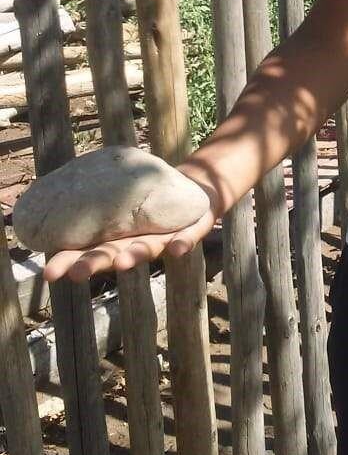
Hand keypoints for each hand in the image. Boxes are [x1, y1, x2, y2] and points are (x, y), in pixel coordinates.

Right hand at [42, 179, 218, 284]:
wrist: (191, 194)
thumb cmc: (147, 198)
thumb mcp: (119, 195)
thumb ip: (96, 192)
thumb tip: (57, 180)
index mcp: (113, 238)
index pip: (86, 252)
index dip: (69, 263)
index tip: (49, 273)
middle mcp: (133, 245)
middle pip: (112, 258)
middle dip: (95, 266)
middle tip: (76, 274)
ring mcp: (161, 241)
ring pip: (145, 251)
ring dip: (134, 258)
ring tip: (123, 262)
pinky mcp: (188, 234)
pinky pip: (185, 240)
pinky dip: (181, 245)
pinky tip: (177, 249)